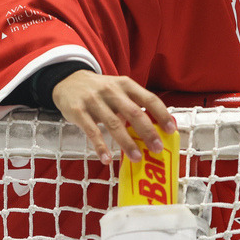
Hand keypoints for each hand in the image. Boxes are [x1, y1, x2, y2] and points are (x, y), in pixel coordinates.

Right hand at [52, 69, 175, 164]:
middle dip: (148, 132)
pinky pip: (92, 131)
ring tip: (137, 158)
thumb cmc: (100, 90)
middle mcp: (111, 91)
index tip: (170, 130)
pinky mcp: (78, 111)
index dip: (161, 114)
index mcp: (125, 85)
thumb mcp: (118, 89)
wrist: (68, 80)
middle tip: (157, 149)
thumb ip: (133, 104)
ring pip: (114, 124)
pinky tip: (106, 159)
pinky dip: (100, 146)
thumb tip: (155, 129)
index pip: (148, 98)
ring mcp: (94, 100)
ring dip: (127, 143)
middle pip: (134, 112)